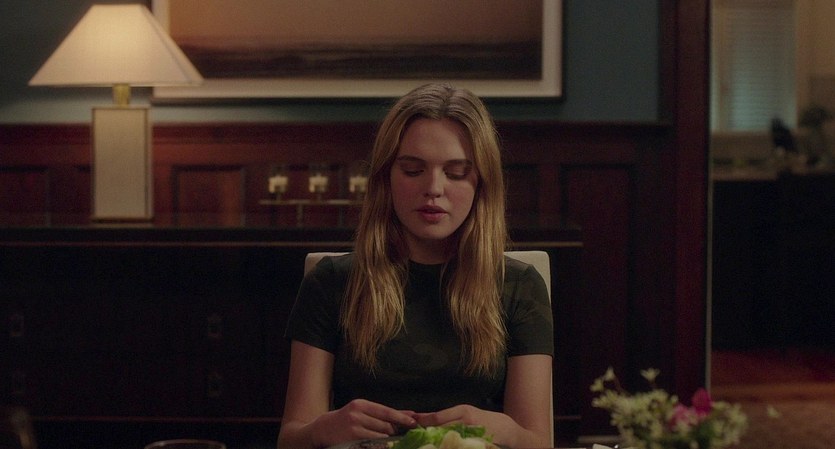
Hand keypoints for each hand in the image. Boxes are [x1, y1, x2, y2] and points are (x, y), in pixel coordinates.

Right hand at [310, 399, 416, 447]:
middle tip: (404, 435)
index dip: (401, 417)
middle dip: (396, 431)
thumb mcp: (361, 412)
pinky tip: (383, 445)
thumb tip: (407, 414)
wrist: (322, 429)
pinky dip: (380, 445)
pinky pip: (372, 443)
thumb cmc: (346, 420)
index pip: (386, 411)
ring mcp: (353, 427)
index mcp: (362, 404)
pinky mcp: (351, 439)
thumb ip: (381, 414)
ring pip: (380, 436)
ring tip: (393, 441)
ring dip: (388, 440)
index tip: (414, 422)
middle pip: (385, 425)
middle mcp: (357, 413)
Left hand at [413, 405, 528, 447]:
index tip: (410, 422)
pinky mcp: (476, 442)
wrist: (508, 430)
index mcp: (463, 410)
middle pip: (440, 427)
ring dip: (435, 441)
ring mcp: (472, 432)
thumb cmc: (485, 420)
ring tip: (423, 443)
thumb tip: (430, 421)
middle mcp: (466, 420)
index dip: (423, 420)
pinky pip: (459, 445)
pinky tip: (442, 446)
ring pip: (447, 437)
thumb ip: (452, 418)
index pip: (437, 416)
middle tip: (411, 435)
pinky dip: (448, 446)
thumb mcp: (468, 415)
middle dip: (425, 432)